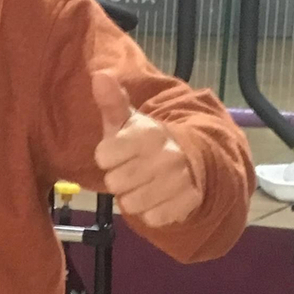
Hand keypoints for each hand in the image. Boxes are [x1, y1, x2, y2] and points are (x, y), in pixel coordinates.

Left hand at [91, 70, 201, 227]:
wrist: (193, 160)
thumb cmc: (148, 142)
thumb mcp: (129, 122)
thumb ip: (112, 102)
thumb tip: (99, 75)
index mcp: (148, 133)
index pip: (103, 156)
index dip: (107, 157)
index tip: (119, 152)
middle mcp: (167, 155)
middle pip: (115, 183)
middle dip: (119, 179)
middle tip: (133, 170)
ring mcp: (179, 180)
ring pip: (131, 204)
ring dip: (133, 198)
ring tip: (145, 184)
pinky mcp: (188, 202)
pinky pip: (152, 218)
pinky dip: (151, 212)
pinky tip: (159, 198)